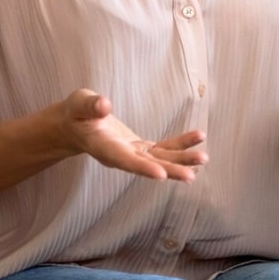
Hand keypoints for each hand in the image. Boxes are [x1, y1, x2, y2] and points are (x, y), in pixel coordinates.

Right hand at [58, 88, 206, 181]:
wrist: (74, 126)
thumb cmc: (75, 113)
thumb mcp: (78, 104)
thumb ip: (90, 105)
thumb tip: (104, 104)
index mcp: (104, 148)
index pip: (124, 160)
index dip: (142, 168)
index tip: (160, 174)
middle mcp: (120, 156)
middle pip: (147, 166)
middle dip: (170, 170)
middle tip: (191, 175)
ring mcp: (132, 154)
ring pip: (160, 160)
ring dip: (181, 160)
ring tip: (203, 157)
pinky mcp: (140, 148)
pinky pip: (163, 148)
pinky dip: (180, 145)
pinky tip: (198, 138)